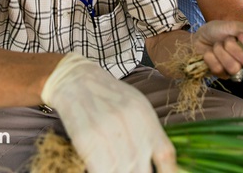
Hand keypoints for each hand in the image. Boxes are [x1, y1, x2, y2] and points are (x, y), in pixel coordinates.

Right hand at [41, 54, 175, 172]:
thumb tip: (163, 164)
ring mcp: (108, 130)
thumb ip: (149, 132)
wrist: (76, 80)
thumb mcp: (136, 107)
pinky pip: (101, 169)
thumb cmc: (109, 96)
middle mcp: (130, 123)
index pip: (166, 154)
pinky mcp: (87, 137)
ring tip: (119, 170)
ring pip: (123, 172)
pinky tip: (103, 169)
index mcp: (146, 116)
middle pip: (143, 170)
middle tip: (135, 172)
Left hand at [192, 20, 242, 78]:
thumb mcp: (233, 26)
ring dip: (221, 51)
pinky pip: (219, 69)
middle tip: (226, 39)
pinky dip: (211, 57)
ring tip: (217, 45)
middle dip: (234, 47)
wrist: (197, 37)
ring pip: (234, 67)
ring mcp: (236, 70)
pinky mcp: (222, 75)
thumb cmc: (217, 31)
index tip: (242, 36)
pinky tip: (209, 53)